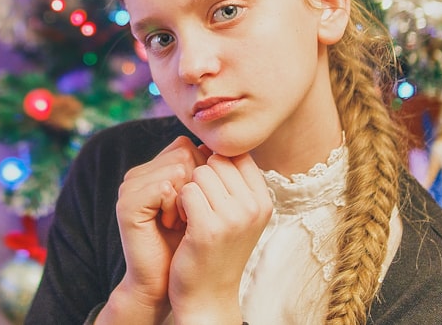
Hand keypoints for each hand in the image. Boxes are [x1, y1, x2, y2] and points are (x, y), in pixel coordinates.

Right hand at [99, 136, 209, 323]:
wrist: (164, 282)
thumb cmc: (187, 245)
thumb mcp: (200, 205)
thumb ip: (204, 177)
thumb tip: (221, 150)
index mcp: (152, 171)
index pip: (185, 146)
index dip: (203, 171)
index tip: (201, 204)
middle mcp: (138, 174)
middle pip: (183, 152)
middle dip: (197, 183)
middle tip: (190, 214)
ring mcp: (130, 187)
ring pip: (177, 167)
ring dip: (188, 196)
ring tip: (181, 221)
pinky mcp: (127, 204)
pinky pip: (164, 186)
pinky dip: (175, 206)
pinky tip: (171, 224)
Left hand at [168, 152, 272, 321]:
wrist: (207, 296)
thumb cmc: (217, 249)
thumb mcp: (237, 214)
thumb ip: (232, 181)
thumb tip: (210, 144)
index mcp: (263, 200)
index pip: (237, 155)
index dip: (215, 165)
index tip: (209, 190)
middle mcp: (254, 207)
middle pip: (216, 160)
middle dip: (200, 177)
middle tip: (197, 204)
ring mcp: (233, 218)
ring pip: (199, 173)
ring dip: (188, 190)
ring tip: (190, 215)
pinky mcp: (208, 228)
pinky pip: (186, 191)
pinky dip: (177, 203)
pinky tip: (181, 223)